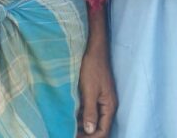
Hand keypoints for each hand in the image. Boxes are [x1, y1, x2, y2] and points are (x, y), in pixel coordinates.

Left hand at [78, 8, 116, 136]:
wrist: (93, 48)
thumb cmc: (92, 67)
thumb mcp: (90, 90)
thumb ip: (90, 111)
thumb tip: (90, 131)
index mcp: (109, 106)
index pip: (103, 131)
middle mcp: (106, 105)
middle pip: (98, 127)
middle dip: (86, 134)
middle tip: (68, 134)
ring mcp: (100, 99)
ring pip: (92, 119)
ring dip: (82, 126)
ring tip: (67, 128)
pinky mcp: (93, 93)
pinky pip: (88, 110)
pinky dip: (80, 116)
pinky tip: (69, 117)